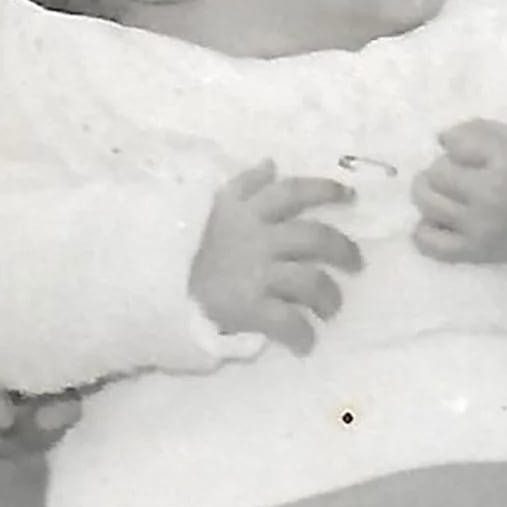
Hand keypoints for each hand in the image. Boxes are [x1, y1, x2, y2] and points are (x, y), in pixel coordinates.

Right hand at [190, 163, 359, 355]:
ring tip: (331, 308)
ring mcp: (255, 273)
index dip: (326, 190)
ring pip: (309, 281)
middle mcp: (259, 238)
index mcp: (249, 211)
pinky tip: (306, 343)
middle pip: (315, 238)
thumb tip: (271, 162)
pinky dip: (302, 334)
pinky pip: (287, 321)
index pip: (294, 191)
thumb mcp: (213, 204)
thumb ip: (245, 185)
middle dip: (343, 250)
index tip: (349, 196)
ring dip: (328, 295)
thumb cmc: (185, 244)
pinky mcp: (248, 307)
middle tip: (356, 264)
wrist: (150, 283)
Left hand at [412, 122, 506, 271]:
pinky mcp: (477, 253)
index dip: (458, 142)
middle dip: (445, 167)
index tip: (472, 150)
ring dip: (433, 194)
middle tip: (464, 174)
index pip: (453, 140)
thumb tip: (441, 139)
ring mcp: (482, 226)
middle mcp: (493, 192)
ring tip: (452, 195)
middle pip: (435, 172)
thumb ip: (484, 132)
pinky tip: (442, 222)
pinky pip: (428, 242)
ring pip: (427, 202)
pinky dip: (426, 229)